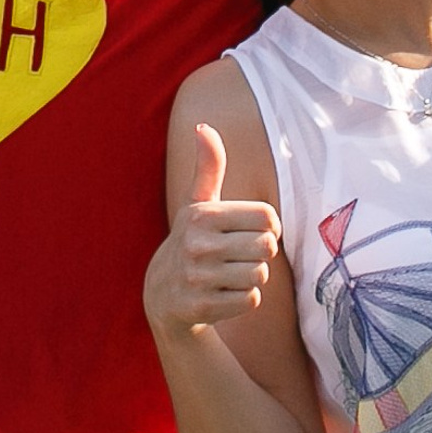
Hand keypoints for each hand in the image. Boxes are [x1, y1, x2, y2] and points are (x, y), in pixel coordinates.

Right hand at [145, 124, 281, 336]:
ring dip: (252, 276)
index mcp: (202, 213)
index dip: (268, 225)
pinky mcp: (203, 306)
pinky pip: (251, 300)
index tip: (251, 229)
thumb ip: (208, 166)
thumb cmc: (192, 239)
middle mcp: (198, 243)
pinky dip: (244, 299)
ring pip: (260, 275)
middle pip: (267, 247)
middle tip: (240, 253)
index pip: (267, 216)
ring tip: (229, 273)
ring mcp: (199, 276)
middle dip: (260, 252)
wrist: (163, 293)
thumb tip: (203, 126)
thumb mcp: (197, 203)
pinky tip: (224, 292)